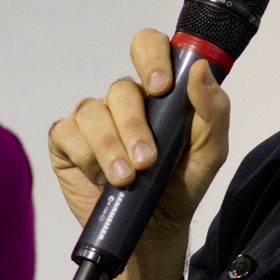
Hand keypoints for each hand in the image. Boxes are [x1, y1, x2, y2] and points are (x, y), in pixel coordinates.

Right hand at [46, 29, 231, 279]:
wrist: (153, 232)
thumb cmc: (181, 185)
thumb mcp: (210, 152)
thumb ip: (212, 110)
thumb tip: (200, 70)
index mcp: (160, 92)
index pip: (149, 47)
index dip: (152, 56)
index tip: (161, 86)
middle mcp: (125, 101)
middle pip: (121, 89)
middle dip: (134, 125)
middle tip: (147, 160)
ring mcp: (94, 119)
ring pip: (92, 112)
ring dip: (111, 147)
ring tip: (126, 179)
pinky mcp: (68, 142)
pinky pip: (67, 133)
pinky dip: (85, 156)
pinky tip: (101, 177)